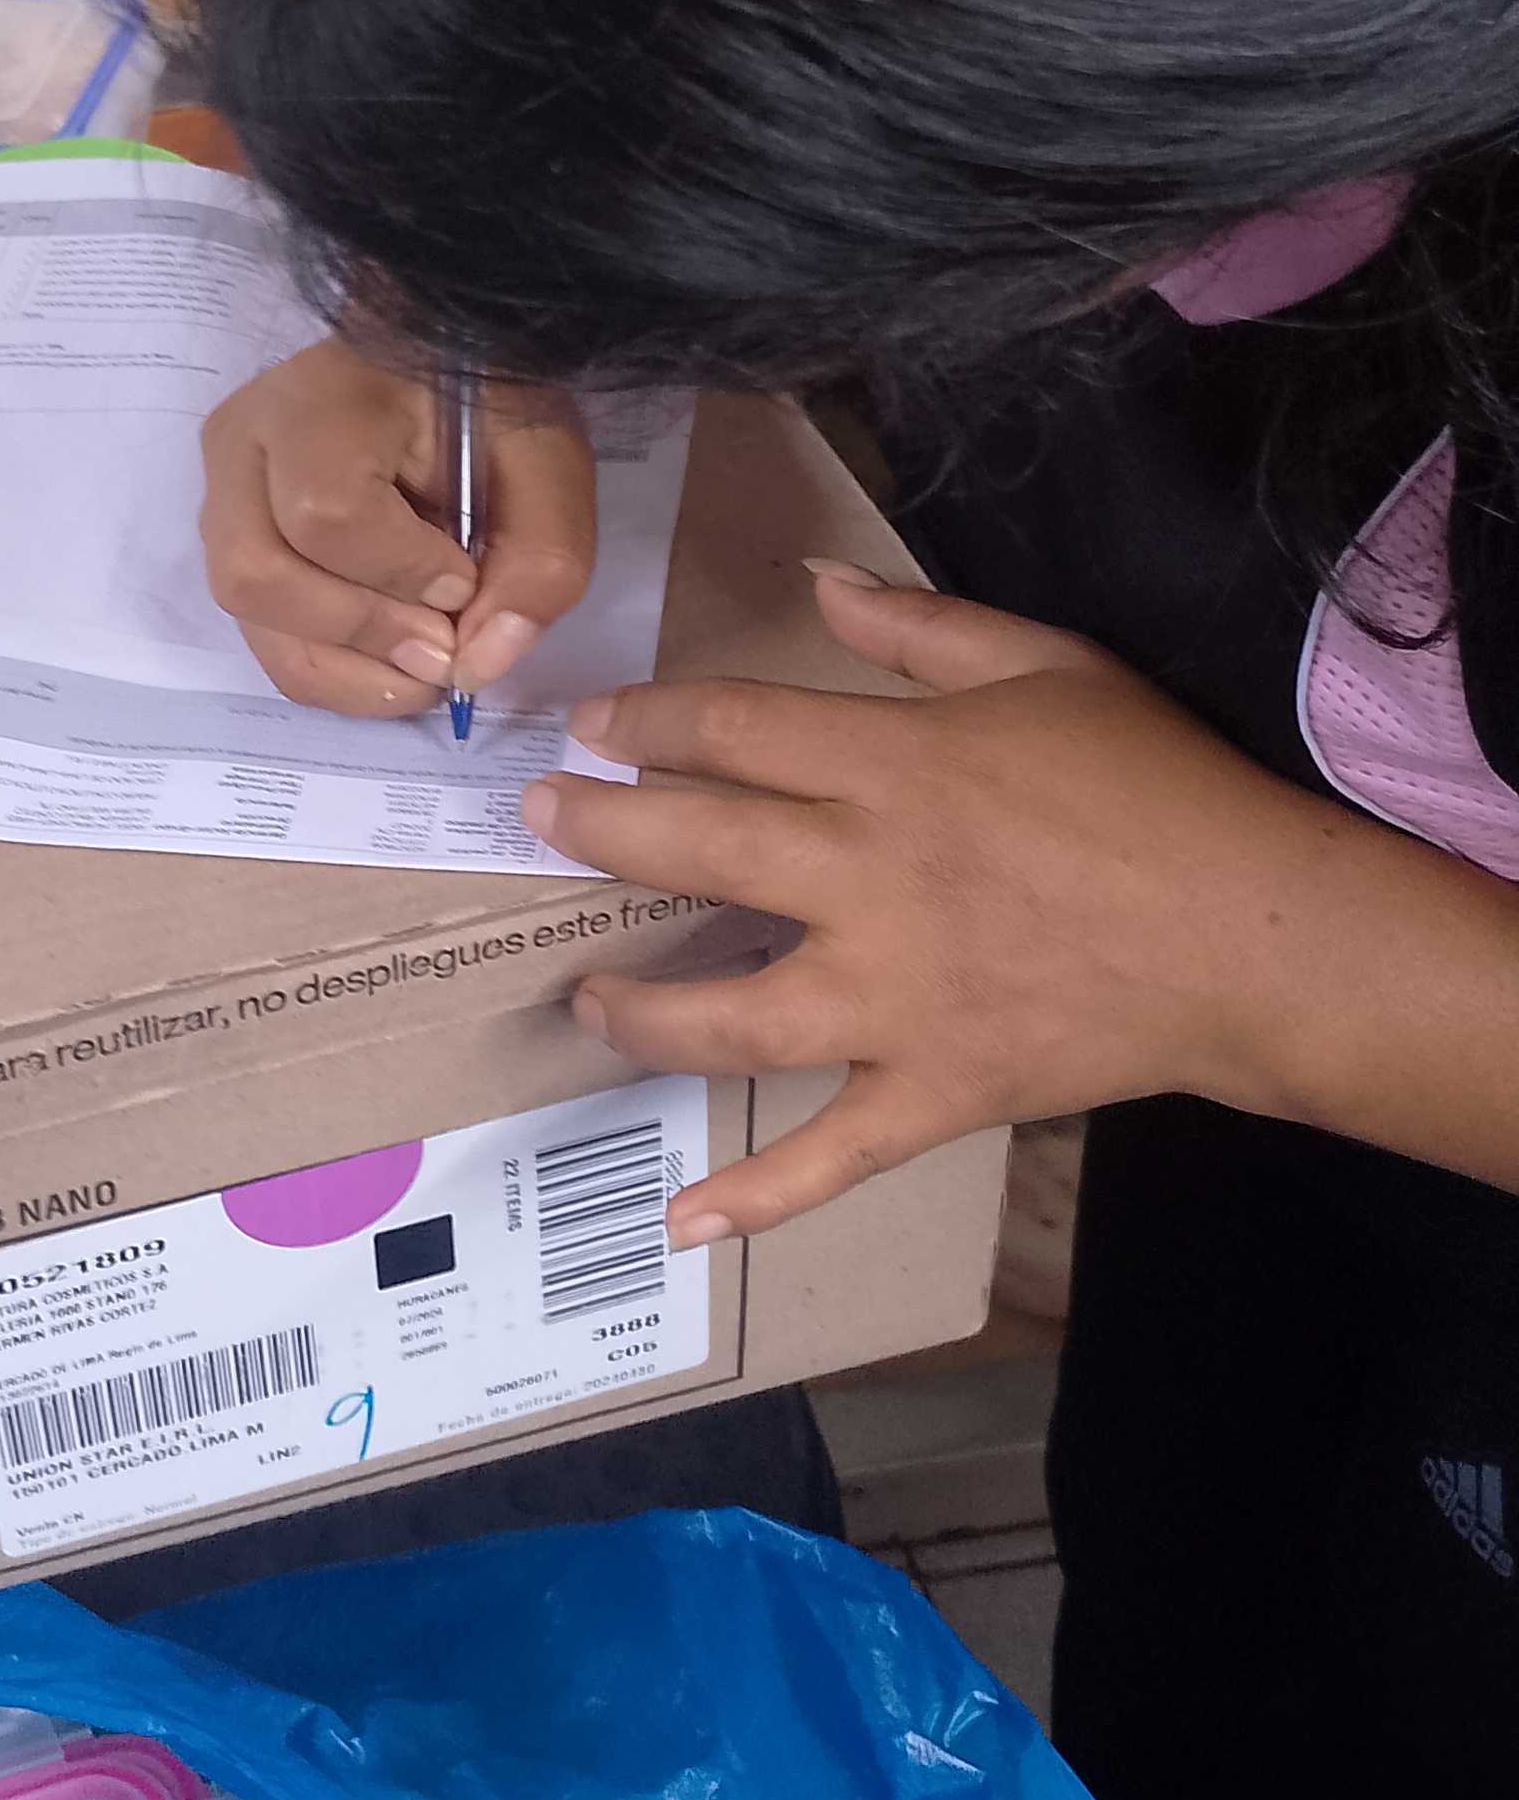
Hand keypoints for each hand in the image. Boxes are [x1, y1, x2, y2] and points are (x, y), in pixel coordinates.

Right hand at [202, 338, 595, 715]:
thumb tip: (478, 666)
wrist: (433, 365)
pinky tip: (390, 662)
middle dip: (362, 633)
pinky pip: (260, 636)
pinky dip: (331, 670)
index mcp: (322, 400)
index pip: (328, 514)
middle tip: (442, 646)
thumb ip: (539, 561)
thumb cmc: (488, 405)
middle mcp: (244, 444)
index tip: (465, 579)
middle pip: (258, 576)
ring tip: (423, 665)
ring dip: (347, 669)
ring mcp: (222, 494)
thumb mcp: (547, 465)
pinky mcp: (229, 540)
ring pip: (252, 620)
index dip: (402, 573)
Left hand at [522, 566, 1391, 1242]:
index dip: (645, 723)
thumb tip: (814, 579)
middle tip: (541, 821)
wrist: (1259, 935)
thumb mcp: (1046, 664)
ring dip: (638, 1008)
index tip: (594, 727)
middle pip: (697, 850)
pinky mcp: (932, 1090)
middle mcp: (870, 880)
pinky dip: (754, 1196)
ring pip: (728, 1014)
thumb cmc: (1158, 786)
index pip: (731, 731)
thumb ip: (918, 626)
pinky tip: (680, 1220)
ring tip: (584, 997)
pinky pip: (827, 1155)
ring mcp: (893, 999)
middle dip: (600, 832)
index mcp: (895, 766)